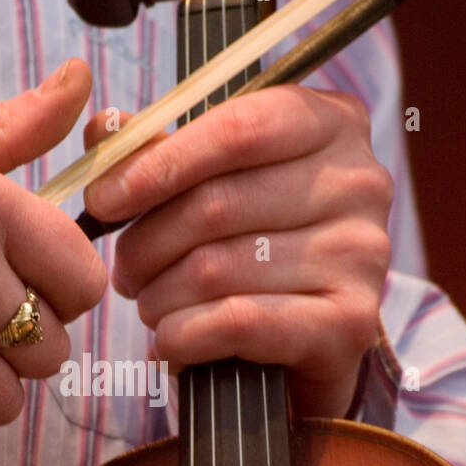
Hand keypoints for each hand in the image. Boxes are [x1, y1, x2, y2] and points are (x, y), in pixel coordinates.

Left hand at [83, 86, 392, 417]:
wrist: (313, 339)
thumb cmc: (258, 245)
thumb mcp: (217, 182)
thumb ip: (163, 150)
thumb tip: (105, 129)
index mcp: (332, 123)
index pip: (236, 130)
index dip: (158, 166)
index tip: (103, 200)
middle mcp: (360, 182)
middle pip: (217, 205)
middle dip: (148, 244)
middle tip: (125, 271)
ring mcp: (363, 253)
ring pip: (217, 268)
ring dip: (161, 297)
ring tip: (151, 306)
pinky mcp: (350, 322)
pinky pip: (237, 321)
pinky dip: (183, 336)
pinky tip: (170, 342)